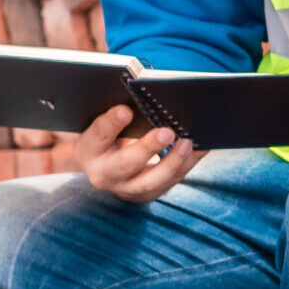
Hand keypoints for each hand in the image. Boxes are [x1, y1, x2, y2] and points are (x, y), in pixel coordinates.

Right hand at [75, 105, 203, 203]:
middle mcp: (104, 174)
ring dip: (172, 162)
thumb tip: (145, 94)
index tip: (125, 110)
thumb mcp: (103, 126)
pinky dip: (186, 165)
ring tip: (188, 143)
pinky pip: (169, 182)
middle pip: (125, 164)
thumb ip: (117, 114)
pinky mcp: (147, 194)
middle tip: (167, 131)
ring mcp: (126, 188)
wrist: (102, 168)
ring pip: (150, 182)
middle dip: (147, 148)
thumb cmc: (106, 137)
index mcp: (89, 150)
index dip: (111, 123)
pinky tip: (200, 148)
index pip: (99, 135)